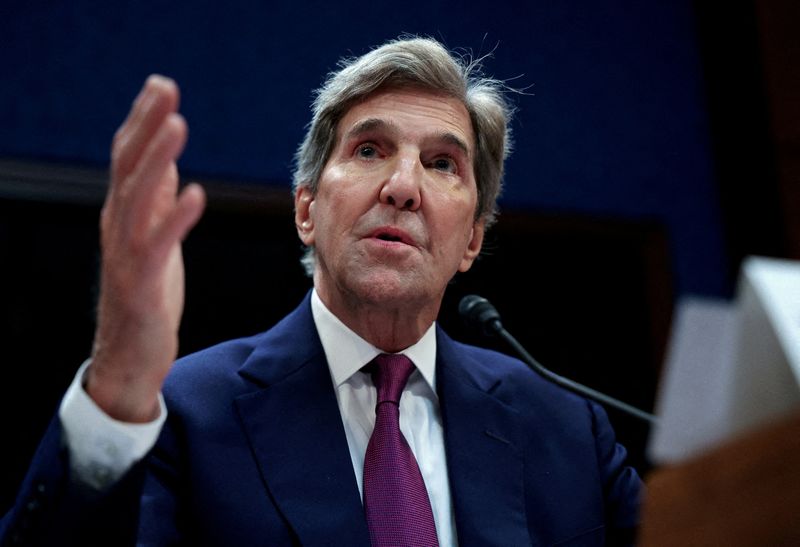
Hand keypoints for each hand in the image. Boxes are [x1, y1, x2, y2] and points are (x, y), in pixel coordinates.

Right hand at [85, 75, 205, 421]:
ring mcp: (126, 254)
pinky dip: (175, 217)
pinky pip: (157, 244)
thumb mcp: (151, 238)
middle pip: (128, 166)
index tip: (161, 86)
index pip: (128, 157)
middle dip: (146, 124)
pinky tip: (197, 194)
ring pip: (137, 197)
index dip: (142, 120)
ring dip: (157, 158)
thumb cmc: (144, 294)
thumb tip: (166, 160)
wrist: (129, 355)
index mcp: (123, 214)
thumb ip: (155, 201)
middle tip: (165, 89)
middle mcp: (118, 226)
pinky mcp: (141, 283)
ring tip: (178, 125)